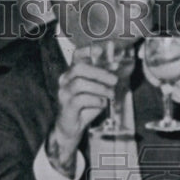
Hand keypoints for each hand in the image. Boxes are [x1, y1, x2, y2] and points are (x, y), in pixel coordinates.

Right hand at [46, 47, 117, 175]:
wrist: (71, 128)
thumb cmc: (84, 108)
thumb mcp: (96, 92)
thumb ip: (103, 80)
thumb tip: (116, 67)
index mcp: (72, 73)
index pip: (76, 56)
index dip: (88, 51)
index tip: (102, 51)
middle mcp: (65, 80)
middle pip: (79, 68)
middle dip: (100, 73)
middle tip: (114, 80)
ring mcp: (64, 93)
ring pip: (80, 83)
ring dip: (100, 88)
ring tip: (110, 94)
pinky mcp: (66, 107)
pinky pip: (80, 99)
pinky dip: (95, 100)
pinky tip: (102, 103)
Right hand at [144, 39, 179, 109]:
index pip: (163, 40)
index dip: (149, 44)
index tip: (142, 53)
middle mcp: (175, 56)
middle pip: (153, 58)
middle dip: (150, 71)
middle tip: (159, 83)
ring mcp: (172, 70)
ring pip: (157, 75)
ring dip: (164, 87)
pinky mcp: (173, 83)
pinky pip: (165, 88)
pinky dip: (173, 95)